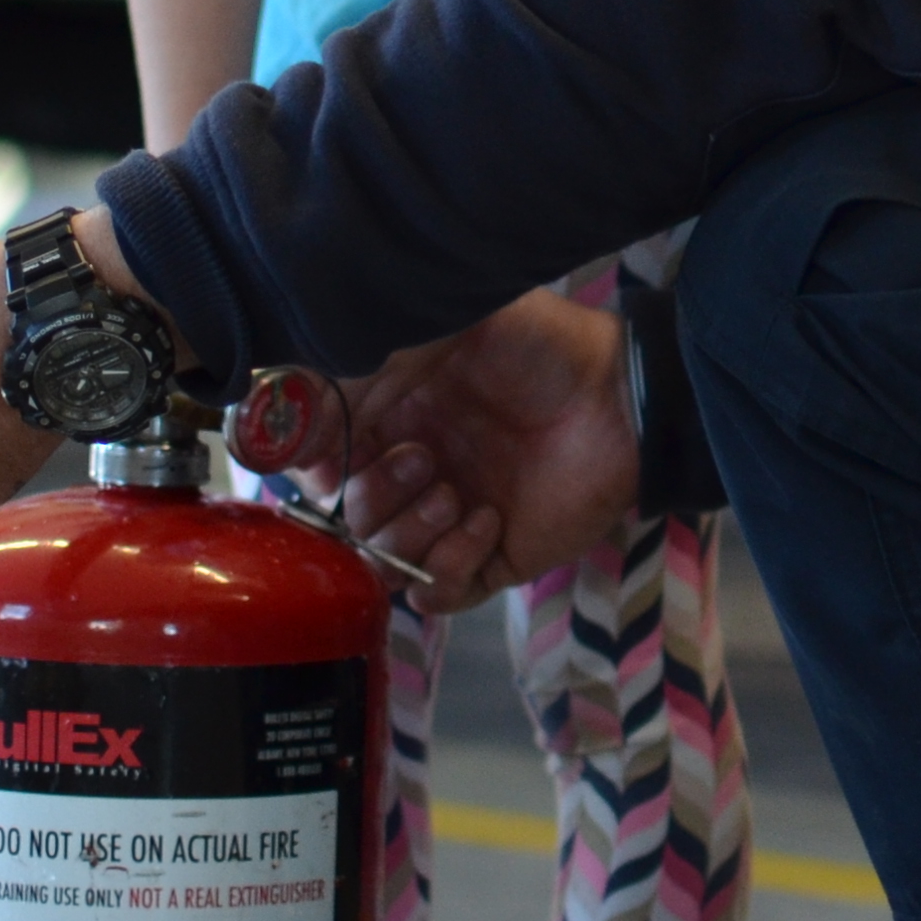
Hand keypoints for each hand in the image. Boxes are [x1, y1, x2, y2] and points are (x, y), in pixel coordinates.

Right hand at [328, 289, 638, 612]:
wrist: (624, 395)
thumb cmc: (541, 347)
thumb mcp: (446, 327)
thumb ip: (368, 362)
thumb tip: (297, 417)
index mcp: (395, 417)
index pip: (324, 462)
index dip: (317, 467)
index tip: (328, 460)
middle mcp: (416, 471)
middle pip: (348, 518)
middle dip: (372, 496)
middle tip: (424, 461)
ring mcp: (452, 519)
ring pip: (383, 562)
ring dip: (407, 534)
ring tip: (456, 495)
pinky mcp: (492, 558)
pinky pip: (437, 593)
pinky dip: (448, 566)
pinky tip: (488, 521)